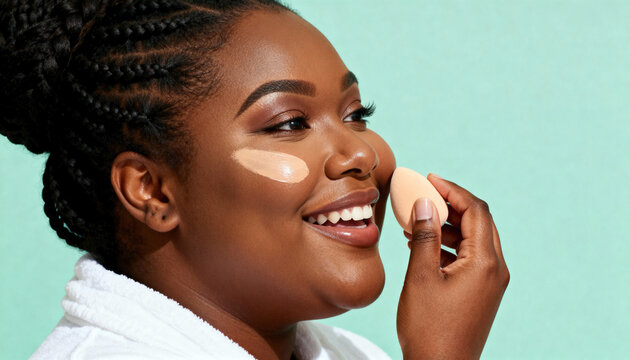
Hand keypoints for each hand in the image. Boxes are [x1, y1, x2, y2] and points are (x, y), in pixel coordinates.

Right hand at [396, 174, 508, 359]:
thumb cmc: (429, 328)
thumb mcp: (421, 277)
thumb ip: (424, 236)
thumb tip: (425, 203)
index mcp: (484, 262)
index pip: (475, 210)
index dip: (452, 190)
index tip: (429, 179)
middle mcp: (495, 269)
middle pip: (479, 221)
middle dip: (451, 204)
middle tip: (424, 196)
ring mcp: (491, 282)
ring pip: (474, 239)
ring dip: (448, 225)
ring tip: (417, 223)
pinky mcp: (482, 292)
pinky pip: (470, 257)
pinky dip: (449, 245)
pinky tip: (424, 247)